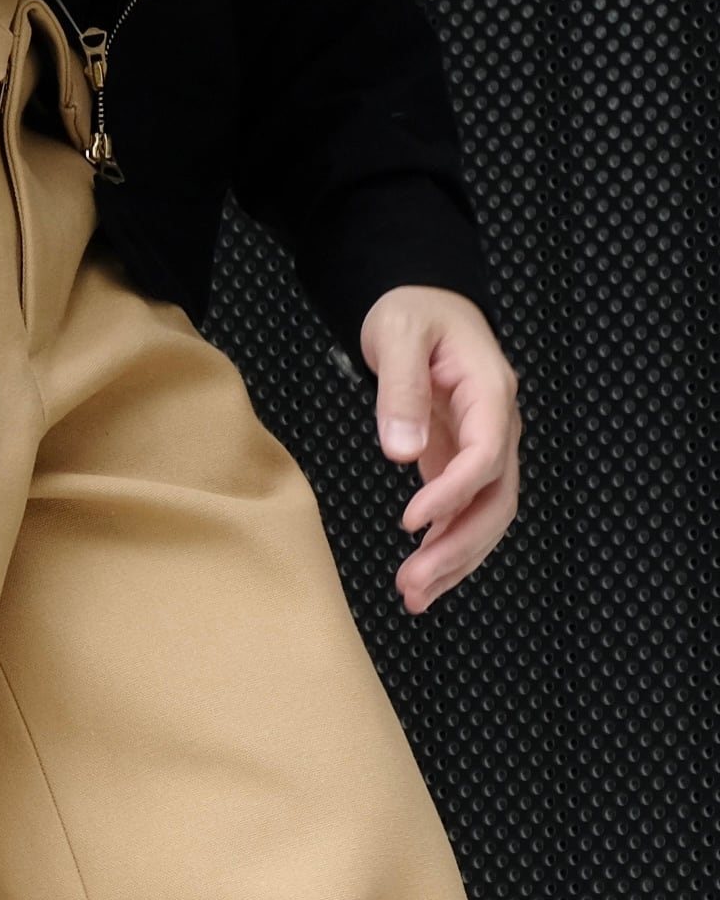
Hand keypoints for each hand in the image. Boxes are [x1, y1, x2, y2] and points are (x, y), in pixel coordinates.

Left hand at [360, 284, 520, 615]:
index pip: (486, 455)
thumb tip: (401, 451)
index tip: (412, 521)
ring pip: (487, 514)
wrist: (423, 303)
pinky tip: (423, 578)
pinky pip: (467, 512)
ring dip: (456, 560)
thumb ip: (400, 389)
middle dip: (459, 547)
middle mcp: (499, 425)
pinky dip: (448, 547)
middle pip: (497, 498)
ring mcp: (486, 446)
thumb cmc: (413, 311)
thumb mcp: (399, 334)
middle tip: (414, 585)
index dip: (453, 494)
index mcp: (490, 392)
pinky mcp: (463, 460)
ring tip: (414, 596)